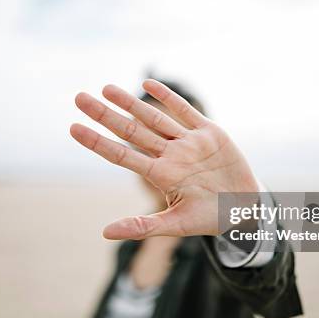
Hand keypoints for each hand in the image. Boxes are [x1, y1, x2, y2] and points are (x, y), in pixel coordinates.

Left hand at [70, 79, 258, 239]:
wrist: (244, 209)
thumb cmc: (209, 219)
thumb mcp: (176, 224)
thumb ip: (142, 227)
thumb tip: (105, 233)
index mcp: (160, 175)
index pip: (121, 155)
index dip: (97, 142)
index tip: (73, 128)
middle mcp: (169, 155)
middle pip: (131, 131)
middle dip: (105, 115)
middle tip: (78, 98)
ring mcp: (188, 143)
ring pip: (153, 118)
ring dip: (130, 103)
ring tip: (105, 88)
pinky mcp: (208, 133)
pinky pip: (185, 111)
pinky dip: (168, 97)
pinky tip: (148, 84)